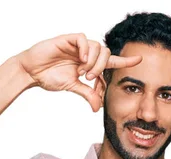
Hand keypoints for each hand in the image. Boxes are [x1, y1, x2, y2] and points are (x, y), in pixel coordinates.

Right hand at [15, 33, 141, 111]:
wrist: (31, 72)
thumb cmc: (50, 77)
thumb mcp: (72, 87)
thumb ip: (87, 94)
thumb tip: (97, 108)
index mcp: (89, 64)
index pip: (111, 61)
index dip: (125, 60)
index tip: (139, 60)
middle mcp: (86, 53)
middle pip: (106, 54)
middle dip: (102, 68)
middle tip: (90, 79)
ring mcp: (77, 46)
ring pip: (97, 47)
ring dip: (93, 62)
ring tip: (82, 72)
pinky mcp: (68, 39)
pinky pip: (83, 39)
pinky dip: (85, 50)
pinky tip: (80, 60)